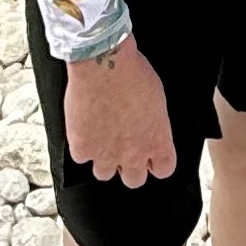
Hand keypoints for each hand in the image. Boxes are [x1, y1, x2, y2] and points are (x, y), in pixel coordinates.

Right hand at [62, 39, 177, 185]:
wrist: (103, 64)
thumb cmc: (133, 73)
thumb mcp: (157, 100)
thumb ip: (153, 124)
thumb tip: (146, 129)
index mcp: (158, 141)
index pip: (164, 170)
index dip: (155, 162)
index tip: (149, 155)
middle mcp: (134, 154)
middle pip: (134, 180)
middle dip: (128, 166)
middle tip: (122, 148)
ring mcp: (106, 154)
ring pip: (104, 174)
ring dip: (102, 159)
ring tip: (100, 138)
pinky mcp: (82, 148)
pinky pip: (81, 158)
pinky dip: (81, 145)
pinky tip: (84, 129)